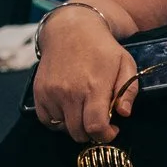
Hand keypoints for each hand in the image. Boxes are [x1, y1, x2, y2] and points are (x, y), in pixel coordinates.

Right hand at [31, 2, 137, 141]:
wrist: (71, 31)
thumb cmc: (103, 49)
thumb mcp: (126, 65)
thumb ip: (128, 91)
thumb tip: (124, 113)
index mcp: (93, 87)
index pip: (95, 127)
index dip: (105, 135)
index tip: (112, 130)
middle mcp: (69, 92)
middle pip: (78, 132)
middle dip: (92, 134)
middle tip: (100, 123)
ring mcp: (51, 93)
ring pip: (62, 128)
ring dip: (75, 126)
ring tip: (85, 112)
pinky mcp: (39, 92)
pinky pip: (46, 120)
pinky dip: (58, 122)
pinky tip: (70, 111)